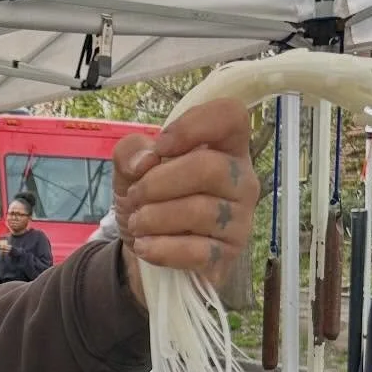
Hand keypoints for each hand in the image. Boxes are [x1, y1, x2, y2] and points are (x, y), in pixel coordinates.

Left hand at [111, 100, 258, 298]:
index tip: (161, 146)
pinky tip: (145, 246)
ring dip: (154, 217)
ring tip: (137, 223)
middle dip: (158, 183)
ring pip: (199, 211)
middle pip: (209, 167)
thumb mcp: (130, 169)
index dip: (194, 125)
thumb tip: (145, 161)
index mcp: (225, 148)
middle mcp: (242, 180)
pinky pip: (197, 251)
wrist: (147, 247)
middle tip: (135, 196)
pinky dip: (161, 249)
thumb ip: (130, 152)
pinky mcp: (229, 254)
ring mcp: (240, 219)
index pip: (232, 116)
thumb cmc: (150, 198)